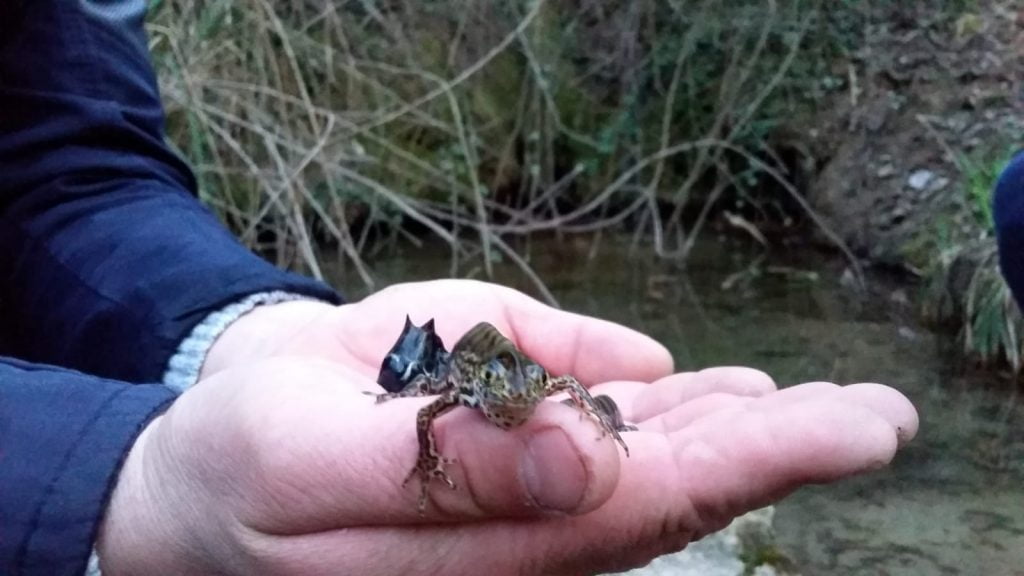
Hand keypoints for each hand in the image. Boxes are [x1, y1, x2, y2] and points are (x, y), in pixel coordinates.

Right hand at [95, 280, 917, 574]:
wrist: (204, 479)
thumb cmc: (240, 466)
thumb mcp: (304, 451)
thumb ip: (439, 461)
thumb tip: (586, 456)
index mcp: (486, 540)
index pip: (649, 501)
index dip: (759, 457)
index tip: (853, 427)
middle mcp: (521, 532)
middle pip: (674, 489)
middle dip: (780, 447)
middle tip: (877, 415)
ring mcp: (515, 504)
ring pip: (648, 464)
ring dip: (740, 431)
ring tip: (830, 409)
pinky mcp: (499, 470)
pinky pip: (598, 436)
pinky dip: (664, 412)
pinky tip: (709, 394)